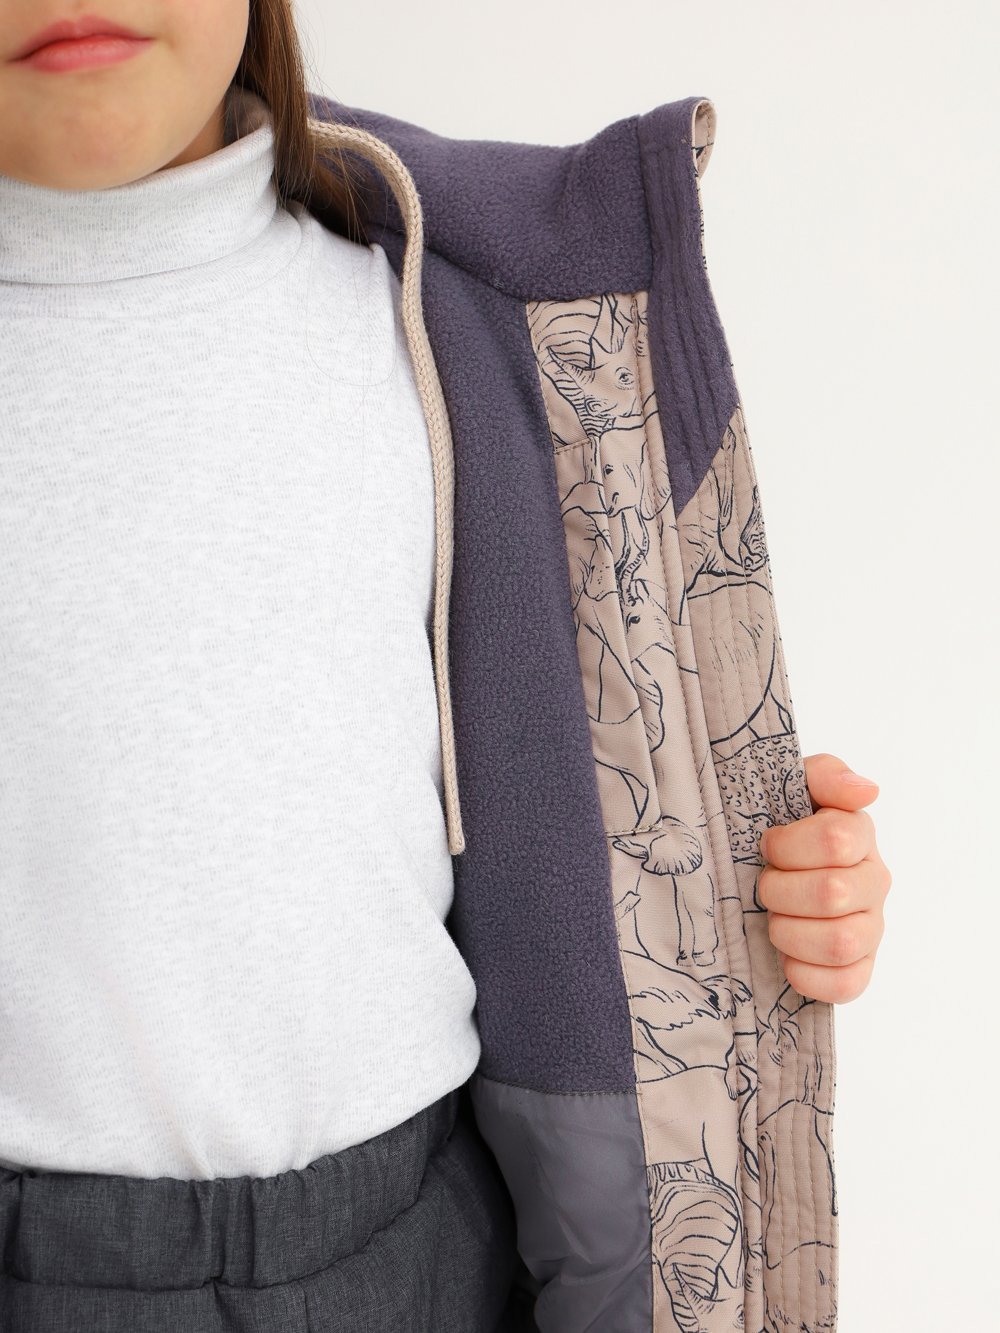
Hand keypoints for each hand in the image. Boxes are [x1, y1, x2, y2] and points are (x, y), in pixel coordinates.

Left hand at [758, 753, 891, 1002]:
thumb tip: (866, 791)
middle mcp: (873, 883)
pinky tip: (787, 956)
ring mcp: (870, 929)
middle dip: (781, 890)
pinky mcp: (858, 969)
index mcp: (859, 835)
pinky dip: (806, 974)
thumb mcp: (793, 786)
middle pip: (833, 893)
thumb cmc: (777, 829)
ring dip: (789, 932)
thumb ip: (826, 775)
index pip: (836, 840)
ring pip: (840, 941)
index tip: (768, 844)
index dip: (788, 845)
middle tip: (764, 886)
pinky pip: (845, 984)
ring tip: (774, 920)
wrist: (760, 872)